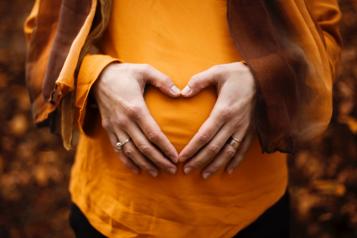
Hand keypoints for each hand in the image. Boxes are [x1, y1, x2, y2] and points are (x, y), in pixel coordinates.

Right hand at [93, 63, 179, 176]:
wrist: (97, 78)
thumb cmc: (125, 74)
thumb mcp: (145, 70)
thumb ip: (163, 80)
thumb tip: (180, 93)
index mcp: (136, 108)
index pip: (153, 134)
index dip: (165, 148)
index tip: (176, 157)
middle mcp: (124, 121)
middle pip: (144, 147)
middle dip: (159, 161)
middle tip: (172, 170)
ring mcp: (115, 127)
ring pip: (131, 152)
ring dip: (145, 164)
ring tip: (158, 173)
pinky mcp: (109, 130)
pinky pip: (118, 150)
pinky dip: (127, 162)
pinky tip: (137, 170)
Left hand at [179, 62, 254, 178]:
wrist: (267, 76)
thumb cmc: (238, 74)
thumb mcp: (217, 72)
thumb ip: (198, 81)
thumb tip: (182, 92)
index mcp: (224, 111)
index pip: (204, 135)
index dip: (192, 149)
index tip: (181, 158)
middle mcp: (234, 123)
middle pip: (214, 148)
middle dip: (199, 160)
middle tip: (186, 170)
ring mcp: (244, 128)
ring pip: (228, 152)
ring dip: (216, 165)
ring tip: (204, 175)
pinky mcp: (252, 130)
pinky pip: (243, 149)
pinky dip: (235, 161)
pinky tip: (228, 170)